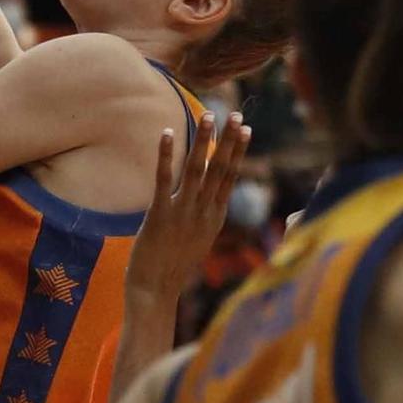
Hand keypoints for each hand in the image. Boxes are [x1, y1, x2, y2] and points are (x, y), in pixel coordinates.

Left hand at [126, 109, 250, 307]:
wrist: (156, 289)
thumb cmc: (174, 264)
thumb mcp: (198, 238)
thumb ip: (204, 216)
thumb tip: (209, 198)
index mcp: (215, 216)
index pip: (230, 177)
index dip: (238, 151)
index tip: (245, 128)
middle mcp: (204, 212)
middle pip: (220, 169)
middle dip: (229, 140)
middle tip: (236, 113)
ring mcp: (183, 213)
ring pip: (198, 170)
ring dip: (203, 141)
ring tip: (208, 115)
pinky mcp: (160, 215)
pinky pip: (164, 180)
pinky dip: (166, 155)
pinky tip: (166, 133)